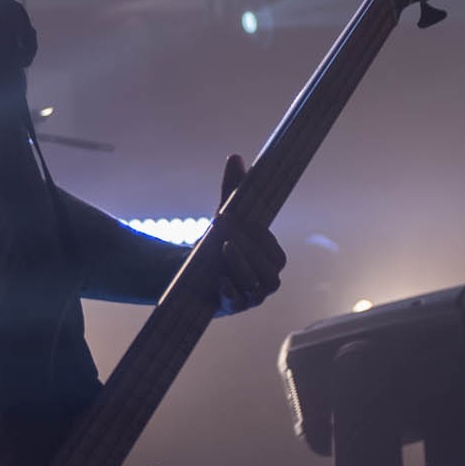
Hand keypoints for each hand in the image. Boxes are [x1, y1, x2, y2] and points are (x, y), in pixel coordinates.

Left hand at [212, 153, 284, 314]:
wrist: (190, 270)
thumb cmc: (215, 242)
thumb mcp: (225, 216)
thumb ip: (233, 190)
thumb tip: (235, 157)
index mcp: (270, 262)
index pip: (274, 251)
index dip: (259, 236)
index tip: (237, 219)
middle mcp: (265, 283)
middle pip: (269, 271)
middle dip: (250, 250)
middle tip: (228, 232)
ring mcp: (249, 299)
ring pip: (257, 289)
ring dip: (242, 267)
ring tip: (224, 247)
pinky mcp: (230, 308)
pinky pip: (237, 303)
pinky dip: (230, 291)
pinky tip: (219, 278)